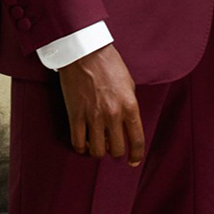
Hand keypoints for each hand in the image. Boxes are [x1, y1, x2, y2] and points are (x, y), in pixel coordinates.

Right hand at [59, 44, 144, 165]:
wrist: (85, 52)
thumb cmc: (108, 64)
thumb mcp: (128, 84)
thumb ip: (129, 106)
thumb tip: (126, 124)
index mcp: (130, 106)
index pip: (137, 141)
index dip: (136, 155)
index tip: (133, 161)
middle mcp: (113, 114)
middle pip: (116, 150)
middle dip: (115, 151)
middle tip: (110, 146)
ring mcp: (93, 116)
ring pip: (97, 151)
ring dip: (98, 151)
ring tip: (96, 144)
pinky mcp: (76, 115)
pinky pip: (78, 142)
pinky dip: (81, 148)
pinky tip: (83, 143)